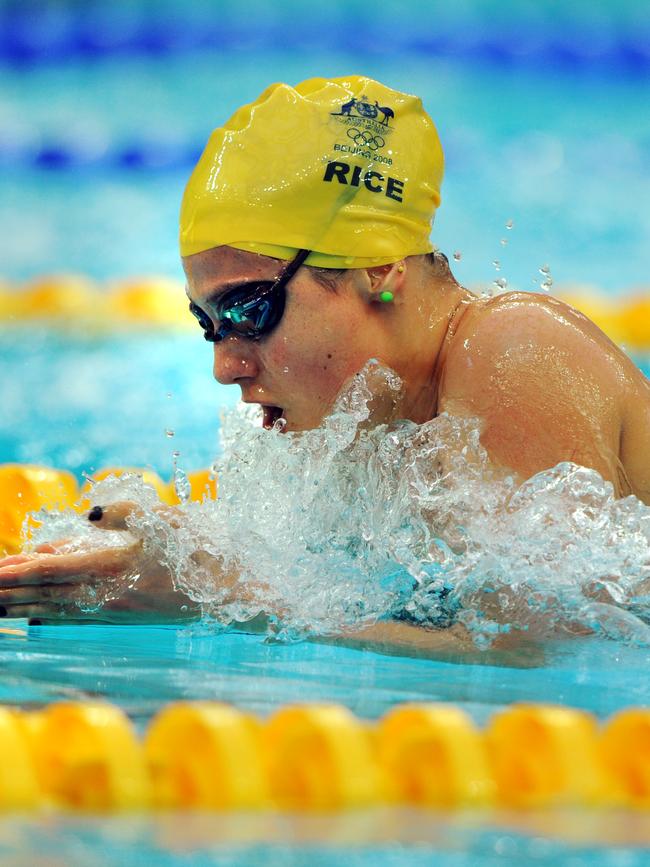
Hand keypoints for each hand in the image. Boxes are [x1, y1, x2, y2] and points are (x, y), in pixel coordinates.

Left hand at [0, 502, 199, 624]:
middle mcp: (106, 593)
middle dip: (9, 593)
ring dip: (22, 607)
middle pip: (44, 593)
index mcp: (112, 566)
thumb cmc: (201, 552)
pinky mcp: (123, 615)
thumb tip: (86, 514)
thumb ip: (123, 513)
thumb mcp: (166, 520)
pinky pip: (76, 615)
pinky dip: (48, 615)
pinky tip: (36, 619)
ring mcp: (114, 608)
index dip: (15, 571)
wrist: (230, 594)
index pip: (50, 569)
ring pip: (56, 608)